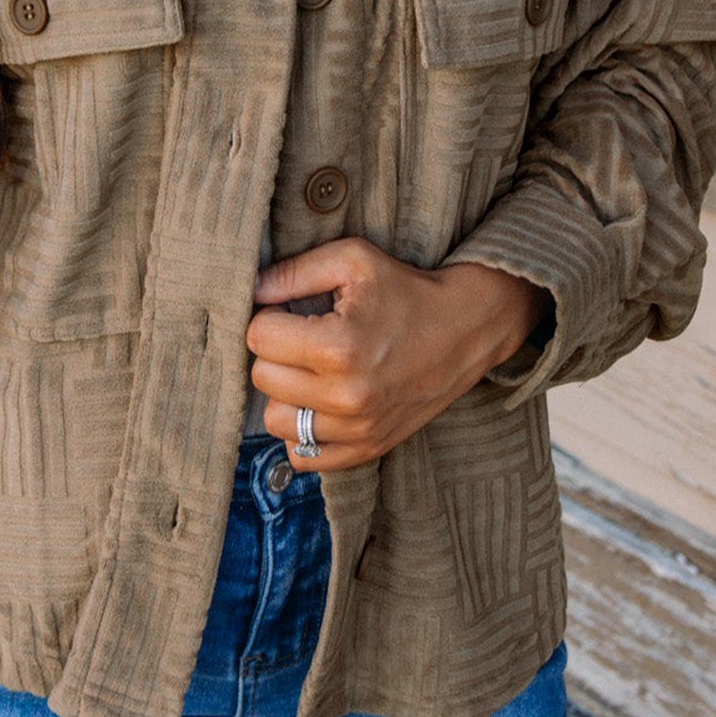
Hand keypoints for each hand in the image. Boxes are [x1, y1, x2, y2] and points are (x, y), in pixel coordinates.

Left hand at [246, 239, 549, 471]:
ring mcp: (358, 429)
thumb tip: (250, 290)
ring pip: (275, 421)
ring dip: (286, 394)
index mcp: (338, 346)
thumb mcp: (353, 259)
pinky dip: (302, 432)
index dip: (270, 317)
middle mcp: (346, 396)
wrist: (466, 329)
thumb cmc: (405, 288)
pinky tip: (321, 402)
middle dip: (275, 352)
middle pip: (262, 378)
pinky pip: (303, 456)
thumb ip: (294, 272)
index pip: (258, 337)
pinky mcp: (369, 449)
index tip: (293, 311)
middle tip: (304, 337)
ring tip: (312, 370)